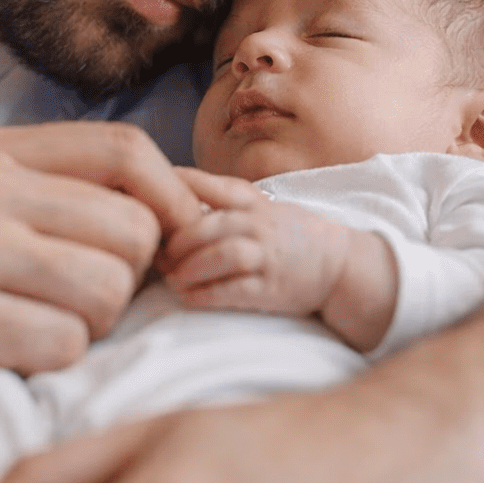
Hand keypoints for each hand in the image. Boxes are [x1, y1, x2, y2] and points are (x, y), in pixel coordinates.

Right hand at [0, 122, 201, 407]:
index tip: (175, 241)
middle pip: (132, 229)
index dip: (173, 197)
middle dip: (126, 279)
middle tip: (76, 302)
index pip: (126, 149)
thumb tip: (175, 208)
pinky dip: (49, 361)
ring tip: (35, 326)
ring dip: (89, 325)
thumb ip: (55, 192)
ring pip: (107, 289)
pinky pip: (64, 344)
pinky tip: (4, 354)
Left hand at [162, 168, 396, 350]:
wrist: (341, 265)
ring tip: (172, 278)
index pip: (207, 186)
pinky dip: (206, 294)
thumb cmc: (290, 235)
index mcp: (251, 201)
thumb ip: (220, 203)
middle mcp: (258, 224)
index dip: (173, 190)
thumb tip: (166, 202)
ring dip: (189, 268)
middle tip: (156, 255)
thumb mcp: (259, 207)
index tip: (142, 199)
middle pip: (206, 225)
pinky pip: (233, 290)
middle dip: (175, 242)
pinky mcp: (272, 289)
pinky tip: (188, 297)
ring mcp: (267, 256)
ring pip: (220, 255)